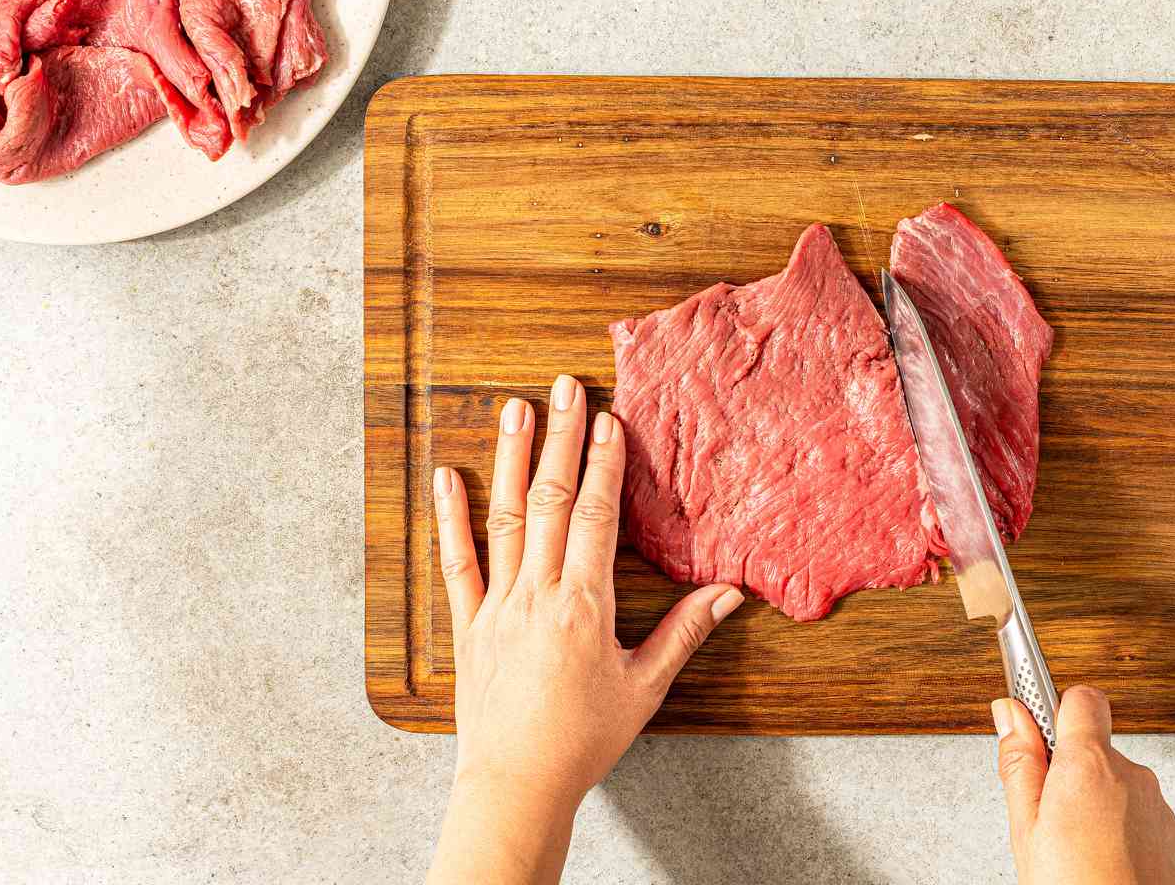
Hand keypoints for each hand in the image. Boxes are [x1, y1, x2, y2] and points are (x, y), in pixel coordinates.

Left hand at [427, 376, 743, 884]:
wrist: (516, 787)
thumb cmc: (583, 741)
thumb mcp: (645, 688)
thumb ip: (684, 632)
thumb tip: (728, 592)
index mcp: (584, 605)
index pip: (597, 516)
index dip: (604, 464)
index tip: (609, 419)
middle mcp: (538, 594)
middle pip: (552, 500)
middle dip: (561, 439)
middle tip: (566, 387)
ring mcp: (498, 605)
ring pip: (504, 518)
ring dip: (510, 459)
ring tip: (515, 409)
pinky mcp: (467, 623)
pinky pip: (457, 562)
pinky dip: (450, 518)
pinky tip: (446, 477)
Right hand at [994, 688, 1174, 884]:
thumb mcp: (1025, 828)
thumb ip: (1019, 761)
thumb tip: (1010, 711)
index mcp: (1091, 765)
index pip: (1080, 698)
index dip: (1056, 711)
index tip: (1035, 728)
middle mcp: (1133, 777)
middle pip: (1096, 748)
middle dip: (1071, 772)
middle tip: (1048, 816)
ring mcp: (1157, 809)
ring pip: (1118, 786)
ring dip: (1097, 806)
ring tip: (1076, 851)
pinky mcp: (1172, 840)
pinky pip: (1139, 818)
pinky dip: (1121, 833)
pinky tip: (1102, 865)